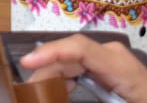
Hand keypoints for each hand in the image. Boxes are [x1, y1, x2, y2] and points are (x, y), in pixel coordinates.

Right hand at [20, 34, 146, 102]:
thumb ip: (93, 100)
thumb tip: (67, 93)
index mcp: (119, 66)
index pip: (80, 49)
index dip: (51, 52)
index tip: (27, 63)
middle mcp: (109, 54)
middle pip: (67, 56)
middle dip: (43, 72)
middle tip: (27, 94)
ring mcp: (105, 56)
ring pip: (67, 61)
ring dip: (49, 76)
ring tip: (37, 93)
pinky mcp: (101, 63)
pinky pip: (74, 66)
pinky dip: (60, 79)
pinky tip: (53, 93)